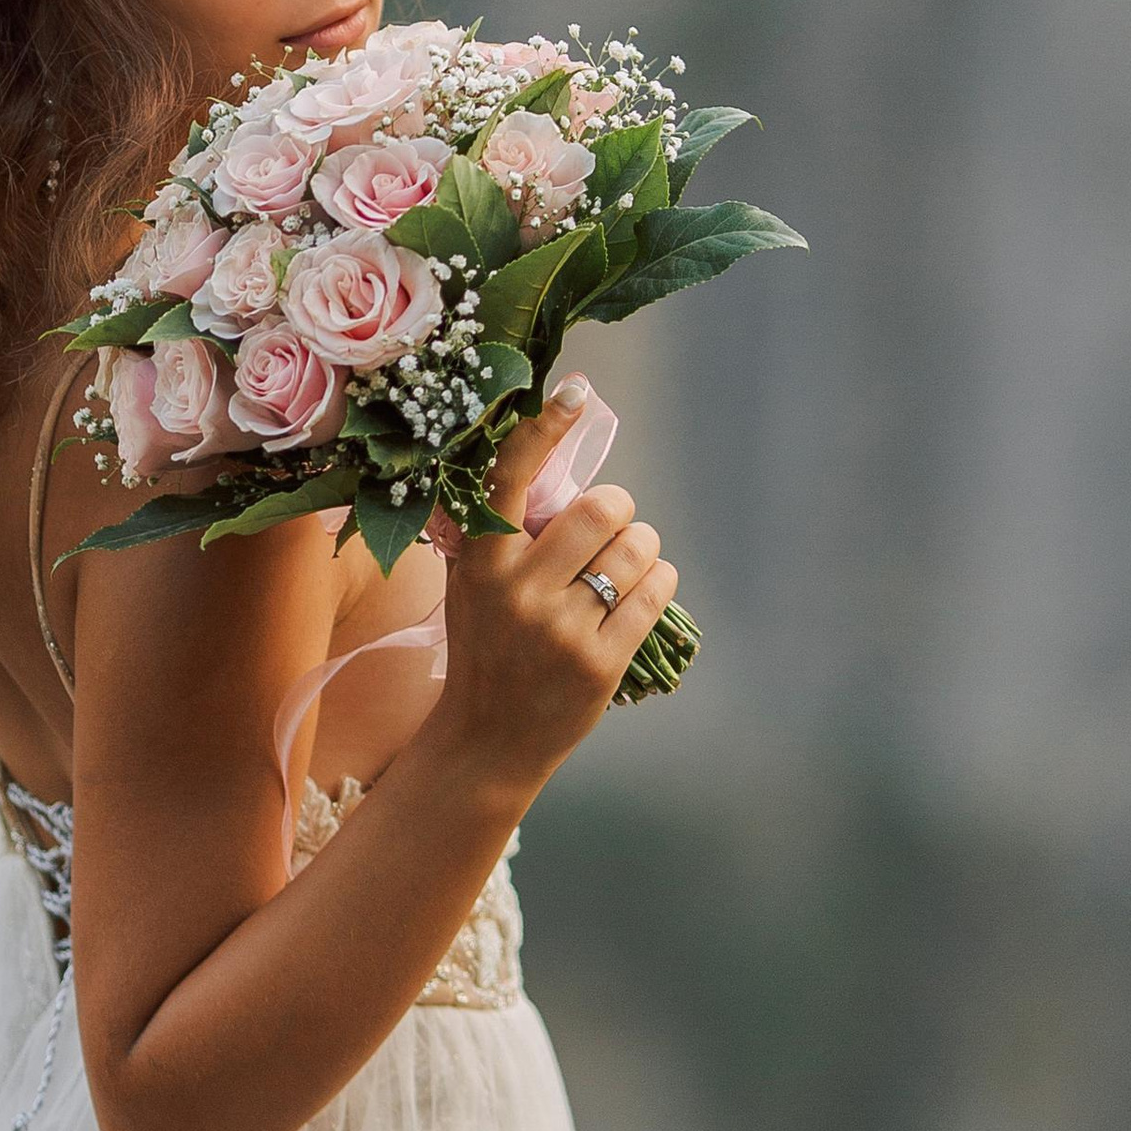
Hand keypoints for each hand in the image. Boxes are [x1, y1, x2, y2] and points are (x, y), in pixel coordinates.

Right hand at [434, 378, 677, 795]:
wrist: (488, 739)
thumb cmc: (484, 645)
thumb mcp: (470, 584)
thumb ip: (499, 533)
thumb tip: (552, 466)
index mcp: (480, 560)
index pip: (510, 476)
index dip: (544, 429)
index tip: (574, 391)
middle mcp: (518, 589)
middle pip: (601, 509)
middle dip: (621, 509)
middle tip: (612, 524)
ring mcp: (561, 628)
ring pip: (637, 549)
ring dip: (644, 546)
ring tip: (627, 563)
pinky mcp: (601, 663)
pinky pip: (655, 593)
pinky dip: (659, 580)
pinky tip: (645, 587)